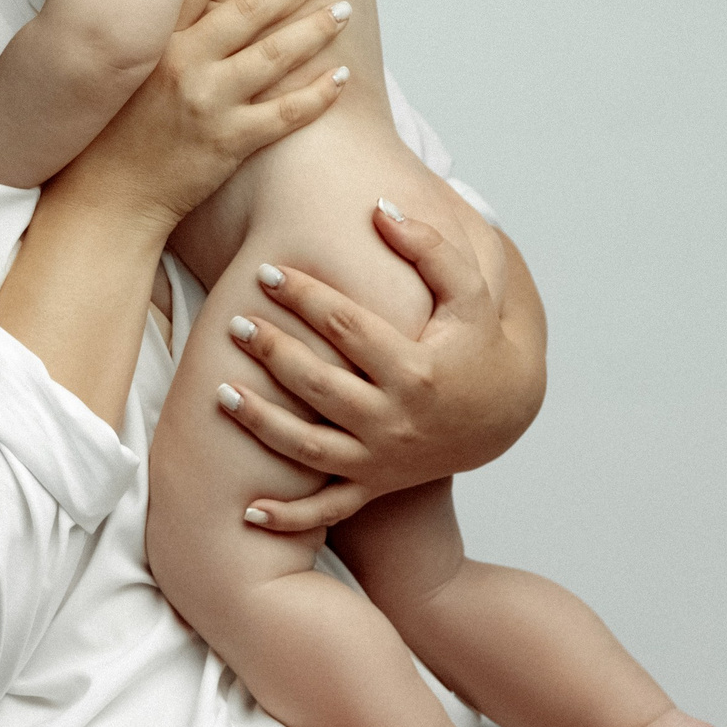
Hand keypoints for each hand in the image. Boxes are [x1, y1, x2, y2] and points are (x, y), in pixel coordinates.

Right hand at [50, 0, 349, 231]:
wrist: (102, 198)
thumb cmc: (107, 131)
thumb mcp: (112, 65)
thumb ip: (140, 22)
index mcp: (154, 37)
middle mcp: (182, 63)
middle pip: (250, 8)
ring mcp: (208, 104)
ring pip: (275, 56)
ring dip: (314, 29)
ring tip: (342, 9)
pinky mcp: (228, 143)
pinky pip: (285, 114)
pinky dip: (317, 95)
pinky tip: (340, 78)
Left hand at [218, 205, 548, 531]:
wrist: (505, 413)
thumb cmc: (479, 344)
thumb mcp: (471, 294)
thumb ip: (431, 248)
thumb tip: (382, 208)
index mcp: (417, 371)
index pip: (347, 328)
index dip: (305, 296)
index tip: (267, 272)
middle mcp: (395, 421)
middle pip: (319, 386)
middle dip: (273, 354)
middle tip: (235, 323)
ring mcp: (382, 459)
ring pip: (310, 449)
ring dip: (262, 425)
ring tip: (220, 394)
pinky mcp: (376, 485)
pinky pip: (328, 508)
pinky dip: (289, 518)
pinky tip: (246, 510)